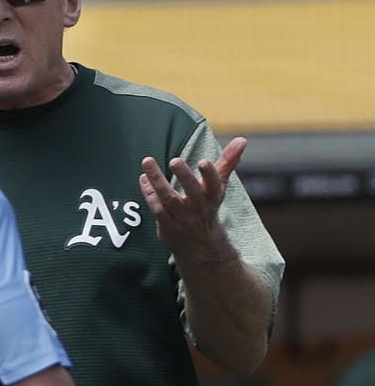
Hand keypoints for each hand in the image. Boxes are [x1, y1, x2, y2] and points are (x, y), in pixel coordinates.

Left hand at [140, 136, 246, 254]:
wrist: (199, 247)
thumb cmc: (207, 208)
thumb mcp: (219, 187)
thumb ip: (228, 162)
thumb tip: (242, 139)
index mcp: (213, 197)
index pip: (214, 184)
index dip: (210, 174)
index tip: (204, 162)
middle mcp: (199, 208)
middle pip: (191, 191)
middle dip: (184, 175)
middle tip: (175, 160)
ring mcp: (183, 218)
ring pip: (169, 198)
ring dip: (157, 180)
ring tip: (147, 161)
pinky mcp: (168, 226)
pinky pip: (157, 207)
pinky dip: (149, 192)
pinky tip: (144, 178)